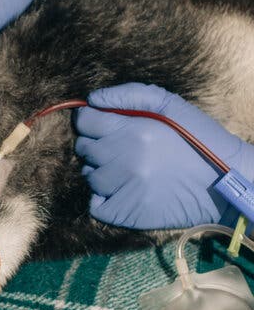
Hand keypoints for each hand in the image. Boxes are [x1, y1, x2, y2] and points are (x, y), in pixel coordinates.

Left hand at [74, 83, 253, 228]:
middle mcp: (123, 159)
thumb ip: (128, 95)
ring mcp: (123, 189)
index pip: (84, 121)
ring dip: (102, 171)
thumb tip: (92, 100)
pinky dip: (102, 198)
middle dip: (98, 145)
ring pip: (89, 175)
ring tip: (129, 170)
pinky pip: (95, 205)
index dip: (90, 121)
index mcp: (132, 130)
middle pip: (84, 148)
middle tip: (122, 148)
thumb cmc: (198, 139)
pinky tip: (122, 191)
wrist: (225, 184)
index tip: (103, 125)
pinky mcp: (126, 214)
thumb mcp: (170, 104)